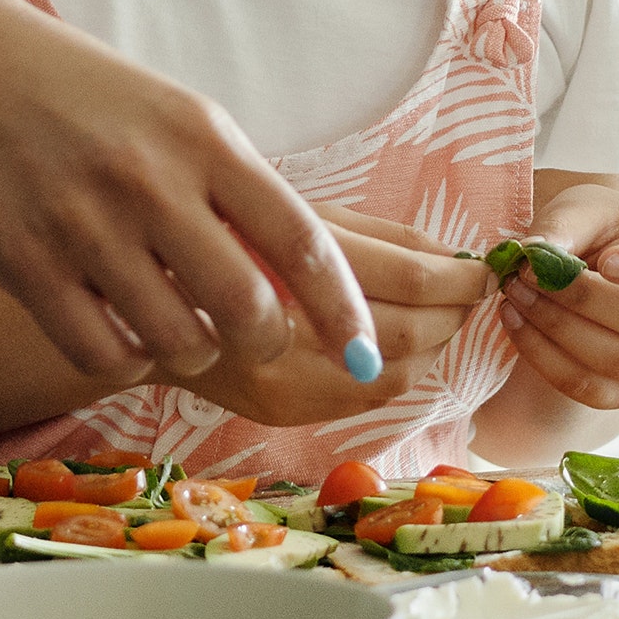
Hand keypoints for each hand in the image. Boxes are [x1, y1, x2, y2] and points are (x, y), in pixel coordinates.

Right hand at [0, 0, 377, 384]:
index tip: (366, 350)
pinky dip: (123, 357)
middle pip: (249, 309)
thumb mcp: (178, 118)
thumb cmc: (85, 96)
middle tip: (251, 334)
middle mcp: (151, 182)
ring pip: (179, 341)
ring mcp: (86, 227)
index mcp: (204, 137)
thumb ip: (236, 192)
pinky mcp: (26, 266)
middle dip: (265, 340)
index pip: (302, 240)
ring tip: (173, 320)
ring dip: (189, 347)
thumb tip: (304, 289)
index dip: (344, 309)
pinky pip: (103, 354)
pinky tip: (117, 327)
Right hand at [179, 214, 485, 432]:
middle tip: (470, 291)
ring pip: (392, 375)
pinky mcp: (275, 410)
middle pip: (405, 332)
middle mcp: (278, 321)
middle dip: (453, 313)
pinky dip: (399, 371)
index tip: (482, 267)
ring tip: (440, 315)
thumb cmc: (223, 231)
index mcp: (284, 250)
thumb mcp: (298, 208)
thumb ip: (377, 237)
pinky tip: (400, 345)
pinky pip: (363, 400)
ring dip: (432, 346)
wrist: (136, 293)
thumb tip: (450, 258)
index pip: (404, 275)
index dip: (457, 276)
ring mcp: (275, 378)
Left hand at [509, 182, 618, 404]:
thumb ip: (563, 226)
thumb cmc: (605, 228)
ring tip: (516, 296)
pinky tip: (517, 325)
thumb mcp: (586, 208)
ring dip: (559, 331)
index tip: (605, 260)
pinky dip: (548, 360)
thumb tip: (532, 256)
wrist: (598, 264)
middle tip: (528, 275)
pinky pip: (595, 390)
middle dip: (583, 300)